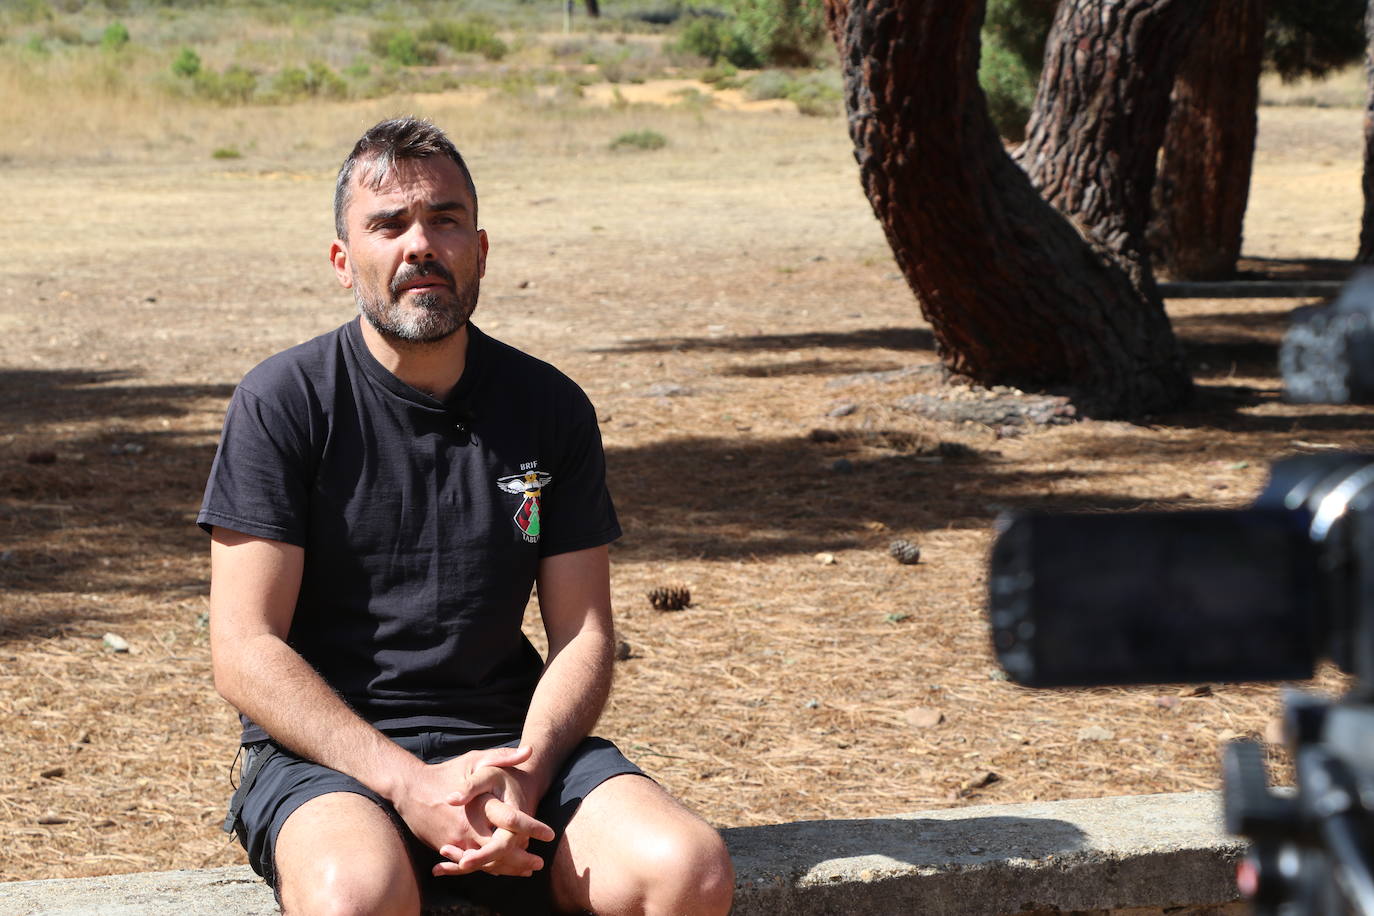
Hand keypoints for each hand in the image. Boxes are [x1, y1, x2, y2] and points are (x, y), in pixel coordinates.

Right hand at [391, 745, 548, 873]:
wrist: (410, 789)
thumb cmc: (446, 772)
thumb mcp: (475, 760)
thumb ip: (503, 757)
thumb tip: (529, 751)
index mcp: (479, 806)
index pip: (512, 823)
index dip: (533, 829)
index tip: (550, 835)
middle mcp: (468, 828)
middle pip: (501, 852)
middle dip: (521, 860)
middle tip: (538, 863)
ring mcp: (456, 842)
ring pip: (486, 863)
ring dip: (506, 869)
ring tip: (525, 871)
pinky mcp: (446, 849)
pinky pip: (469, 865)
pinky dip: (487, 868)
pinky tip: (500, 870)